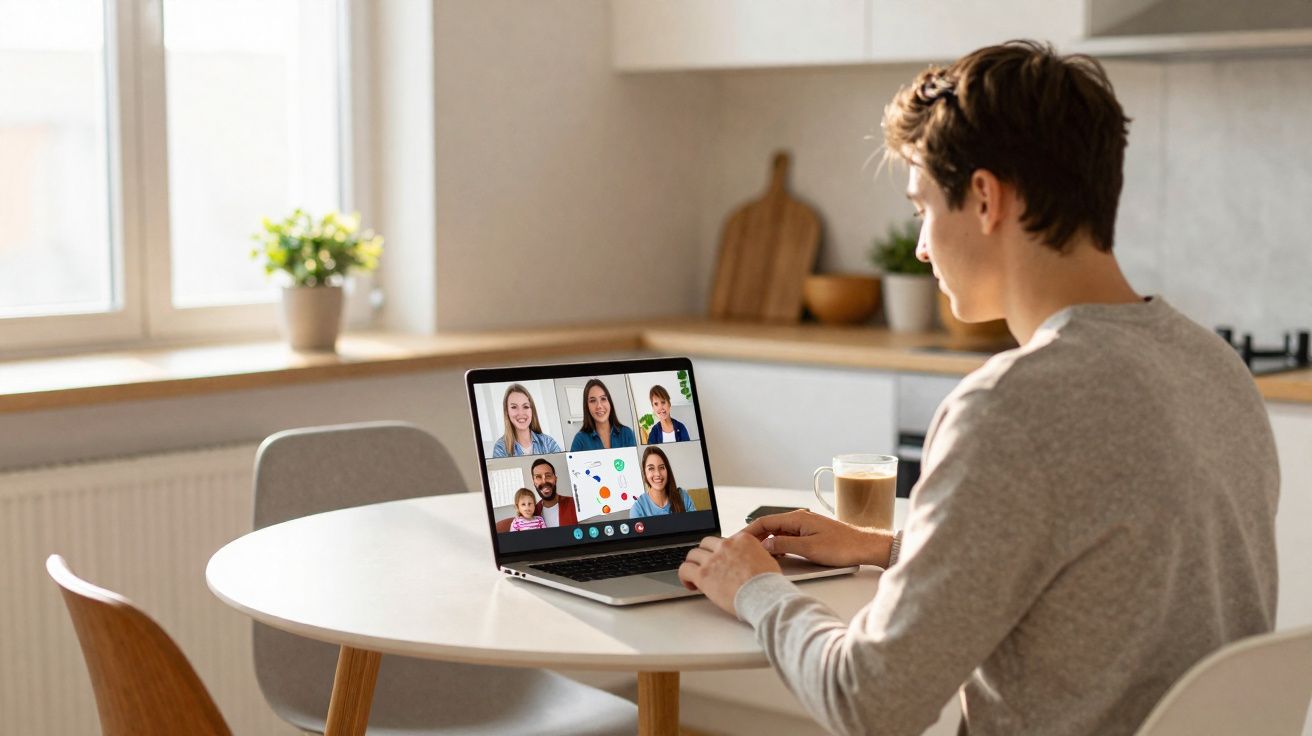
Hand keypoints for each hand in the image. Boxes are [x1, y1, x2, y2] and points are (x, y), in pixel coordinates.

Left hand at [678, 533, 780, 616]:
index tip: (720, 560)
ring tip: (695, 575)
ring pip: (693, 554)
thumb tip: (750, 559)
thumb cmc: (768, 584)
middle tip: (706, 566)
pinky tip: (690, 584)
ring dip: (694, 564)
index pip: (724, 540)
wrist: (764, 596)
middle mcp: (726, 546)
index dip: (721, 552)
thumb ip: (754, 554)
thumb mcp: (767, 559)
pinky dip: (684, 576)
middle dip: (705, 554)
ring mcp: (713, 559)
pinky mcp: (703, 574)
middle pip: (706, 544)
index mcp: (742, 540)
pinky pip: (685, 569)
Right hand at [742, 509, 892, 567]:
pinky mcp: (811, 534)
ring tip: (756, 554)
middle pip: (770, 526)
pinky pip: (788, 537)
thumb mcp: (810, 548)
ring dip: (766, 542)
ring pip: (778, 532)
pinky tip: (776, 555)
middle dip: (755, 537)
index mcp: (798, 518)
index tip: (737, 540)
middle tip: (742, 550)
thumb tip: (766, 545)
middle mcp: (800, 519)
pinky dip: (778, 545)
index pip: (765, 521)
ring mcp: (805, 526)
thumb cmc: (843, 546)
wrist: (865, 546)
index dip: (749, 531)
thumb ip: (785, 545)